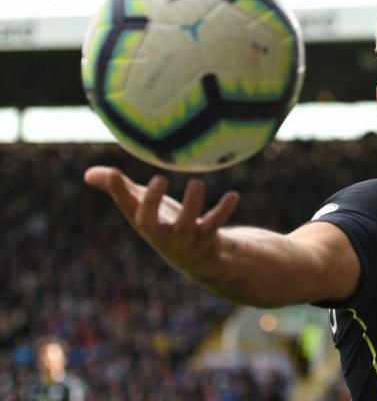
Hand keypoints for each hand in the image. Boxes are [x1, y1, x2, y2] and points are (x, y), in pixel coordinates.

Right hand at [84, 166, 239, 279]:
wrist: (200, 259)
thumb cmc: (168, 226)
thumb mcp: (145, 208)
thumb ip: (121, 190)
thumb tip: (88, 174)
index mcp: (145, 223)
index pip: (127, 207)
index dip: (118, 192)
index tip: (114, 172)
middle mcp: (161, 234)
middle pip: (149, 224)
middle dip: (151, 203)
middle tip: (159, 178)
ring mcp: (184, 241)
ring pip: (186, 226)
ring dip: (192, 204)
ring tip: (197, 181)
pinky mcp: (207, 242)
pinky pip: (215, 226)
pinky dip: (223, 211)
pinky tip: (233, 195)